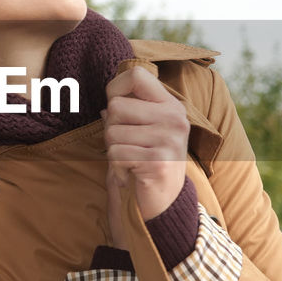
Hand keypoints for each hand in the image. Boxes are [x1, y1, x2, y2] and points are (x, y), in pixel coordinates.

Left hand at [101, 65, 190, 248]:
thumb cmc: (146, 164)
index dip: (116, 88)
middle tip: (128, 147)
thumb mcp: (141, 132)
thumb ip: (128, 112)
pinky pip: (116, 154)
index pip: (137, 75)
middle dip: (112, 129)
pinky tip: (133, 174)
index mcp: (171, 106)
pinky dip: (117, 167)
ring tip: (132, 162)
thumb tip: (107, 102)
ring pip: (112, 132)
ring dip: (114, 151)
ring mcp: (169, 140)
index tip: (116, 106)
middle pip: (117, 106)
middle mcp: (174, 119)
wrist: (162, 205)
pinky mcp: (158, 161)